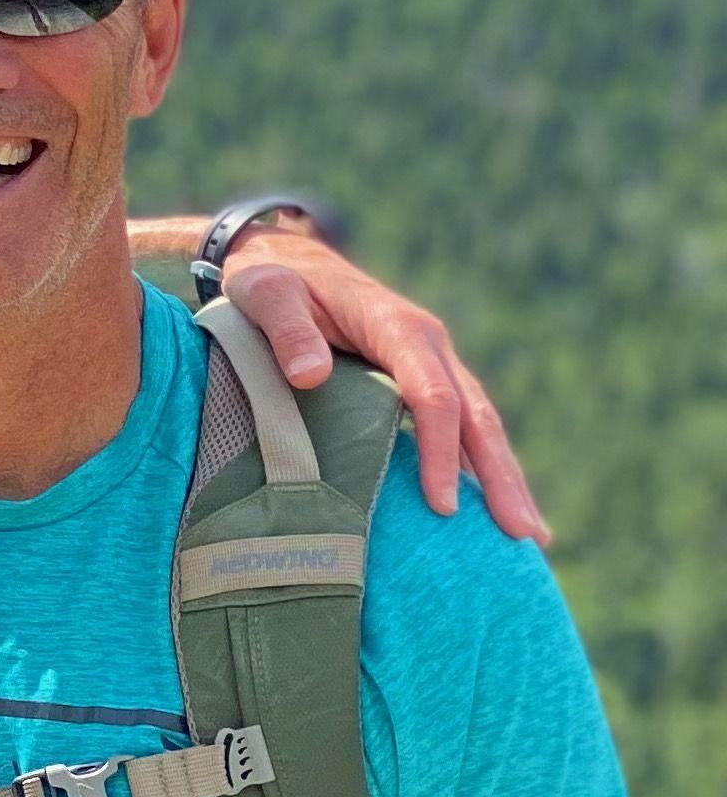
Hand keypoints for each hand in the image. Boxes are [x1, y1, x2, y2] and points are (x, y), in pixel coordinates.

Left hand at [219, 229, 546, 543]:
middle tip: (523, 537)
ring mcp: (432, 363)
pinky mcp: (422, 379)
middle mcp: (428, 346)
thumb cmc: (269, 280)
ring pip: (479, 425)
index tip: (443, 504)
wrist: (282, 258)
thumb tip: (311, 376)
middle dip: (500, 477)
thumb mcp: (264, 294)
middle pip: (475, 417)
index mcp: (397, 326)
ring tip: (531, 538)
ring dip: (505, 479)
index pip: (432, 396)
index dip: (440, 450)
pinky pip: (461, 427)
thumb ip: (286, 330)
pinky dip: (481, 467)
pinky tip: (495, 509)